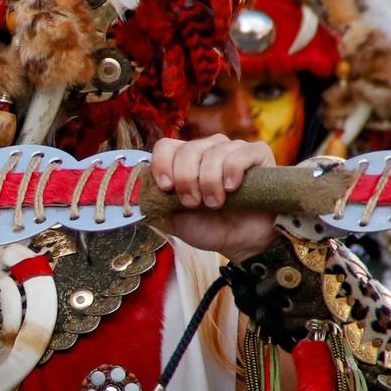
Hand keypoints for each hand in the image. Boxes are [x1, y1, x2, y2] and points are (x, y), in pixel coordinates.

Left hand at [149, 135, 277, 260]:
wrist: (243, 243)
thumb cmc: (210, 228)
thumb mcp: (175, 221)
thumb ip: (154, 207)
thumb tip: (132, 199)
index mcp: (184, 161)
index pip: (165, 146)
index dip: (162, 165)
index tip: (167, 188)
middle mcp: (207, 149)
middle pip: (187, 149)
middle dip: (187, 180)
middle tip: (194, 203)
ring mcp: (232, 149)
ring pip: (213, 152)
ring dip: (210, 182)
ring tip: (216, 203)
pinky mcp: (258, 155)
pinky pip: (241, 152)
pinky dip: (233, 170)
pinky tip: (231, 188)